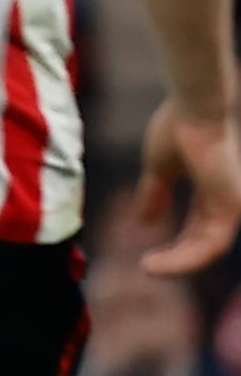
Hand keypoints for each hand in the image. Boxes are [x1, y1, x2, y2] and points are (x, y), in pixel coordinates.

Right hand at [135, 96, 240, 276]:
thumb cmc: (180, 127)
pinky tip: (157, 261)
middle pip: (202, 244)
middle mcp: (227, 202)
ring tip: (148, 268)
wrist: (196, 107)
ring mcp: (231, 205)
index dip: (174, 246)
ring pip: (207, 250)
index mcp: (213, 191)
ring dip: (177, 264)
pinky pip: (209, 247)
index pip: (197, 230)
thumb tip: (144, 222)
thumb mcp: (159, 168)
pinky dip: (184, 258)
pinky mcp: (229, 208)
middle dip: (175, 259)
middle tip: (147, 268)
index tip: (146, 257)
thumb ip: (155, 194)